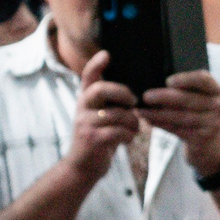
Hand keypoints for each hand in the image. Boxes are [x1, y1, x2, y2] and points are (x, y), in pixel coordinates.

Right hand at [68, 53, 141, 181]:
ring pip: (117, 114)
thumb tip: (136, 94)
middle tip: (133, 101)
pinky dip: (130, 136)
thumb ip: (111, 104)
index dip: (96, 64)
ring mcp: (85, 123)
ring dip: (133, 122)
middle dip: (122, 92)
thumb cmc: (100, 138)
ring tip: (135, 129)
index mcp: (86, 100)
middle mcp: (82, 108)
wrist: (83, 166)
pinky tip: (128, 139)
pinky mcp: (92, 139)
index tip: (106, 53)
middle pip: (100, 89)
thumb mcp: (102, 117)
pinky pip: (119, 132)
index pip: (88, 77)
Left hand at [141, 70, 219, 174]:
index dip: (185, 79)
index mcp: (219, 92)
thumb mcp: (204, 101)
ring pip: (180, 116)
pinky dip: (162, 125)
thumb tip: (156, 85)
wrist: (214, 146)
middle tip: (145, 97)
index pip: (203, 79)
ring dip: (157, 114)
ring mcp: (214, 123)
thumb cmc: (202, 117)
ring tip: (141, 111)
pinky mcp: (204, 138)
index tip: (167, 81)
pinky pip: (178, 130)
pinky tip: (150, 121)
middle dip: (163, 97)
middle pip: (188, 99)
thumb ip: (189, 91)